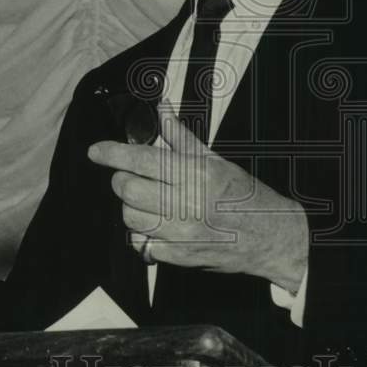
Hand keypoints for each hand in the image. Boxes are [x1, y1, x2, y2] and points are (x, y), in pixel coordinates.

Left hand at [87, 100, 308, 290]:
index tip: (96, 151)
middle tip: (131, 176)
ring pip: (130, 217)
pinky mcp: (179, 257)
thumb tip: (162, 110)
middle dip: (122, 180)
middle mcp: (185, 203)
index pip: (140, 159)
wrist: (269, 237)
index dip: (112, 153)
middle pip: (127, 190)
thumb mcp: (215, 161)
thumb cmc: (244, 196)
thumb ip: (181, 137)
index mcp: (194, 174)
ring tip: (148, 201)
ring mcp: (180, 233)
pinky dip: (142, 234)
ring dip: (131, 207)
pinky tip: (156, 225)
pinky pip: (141, 245)